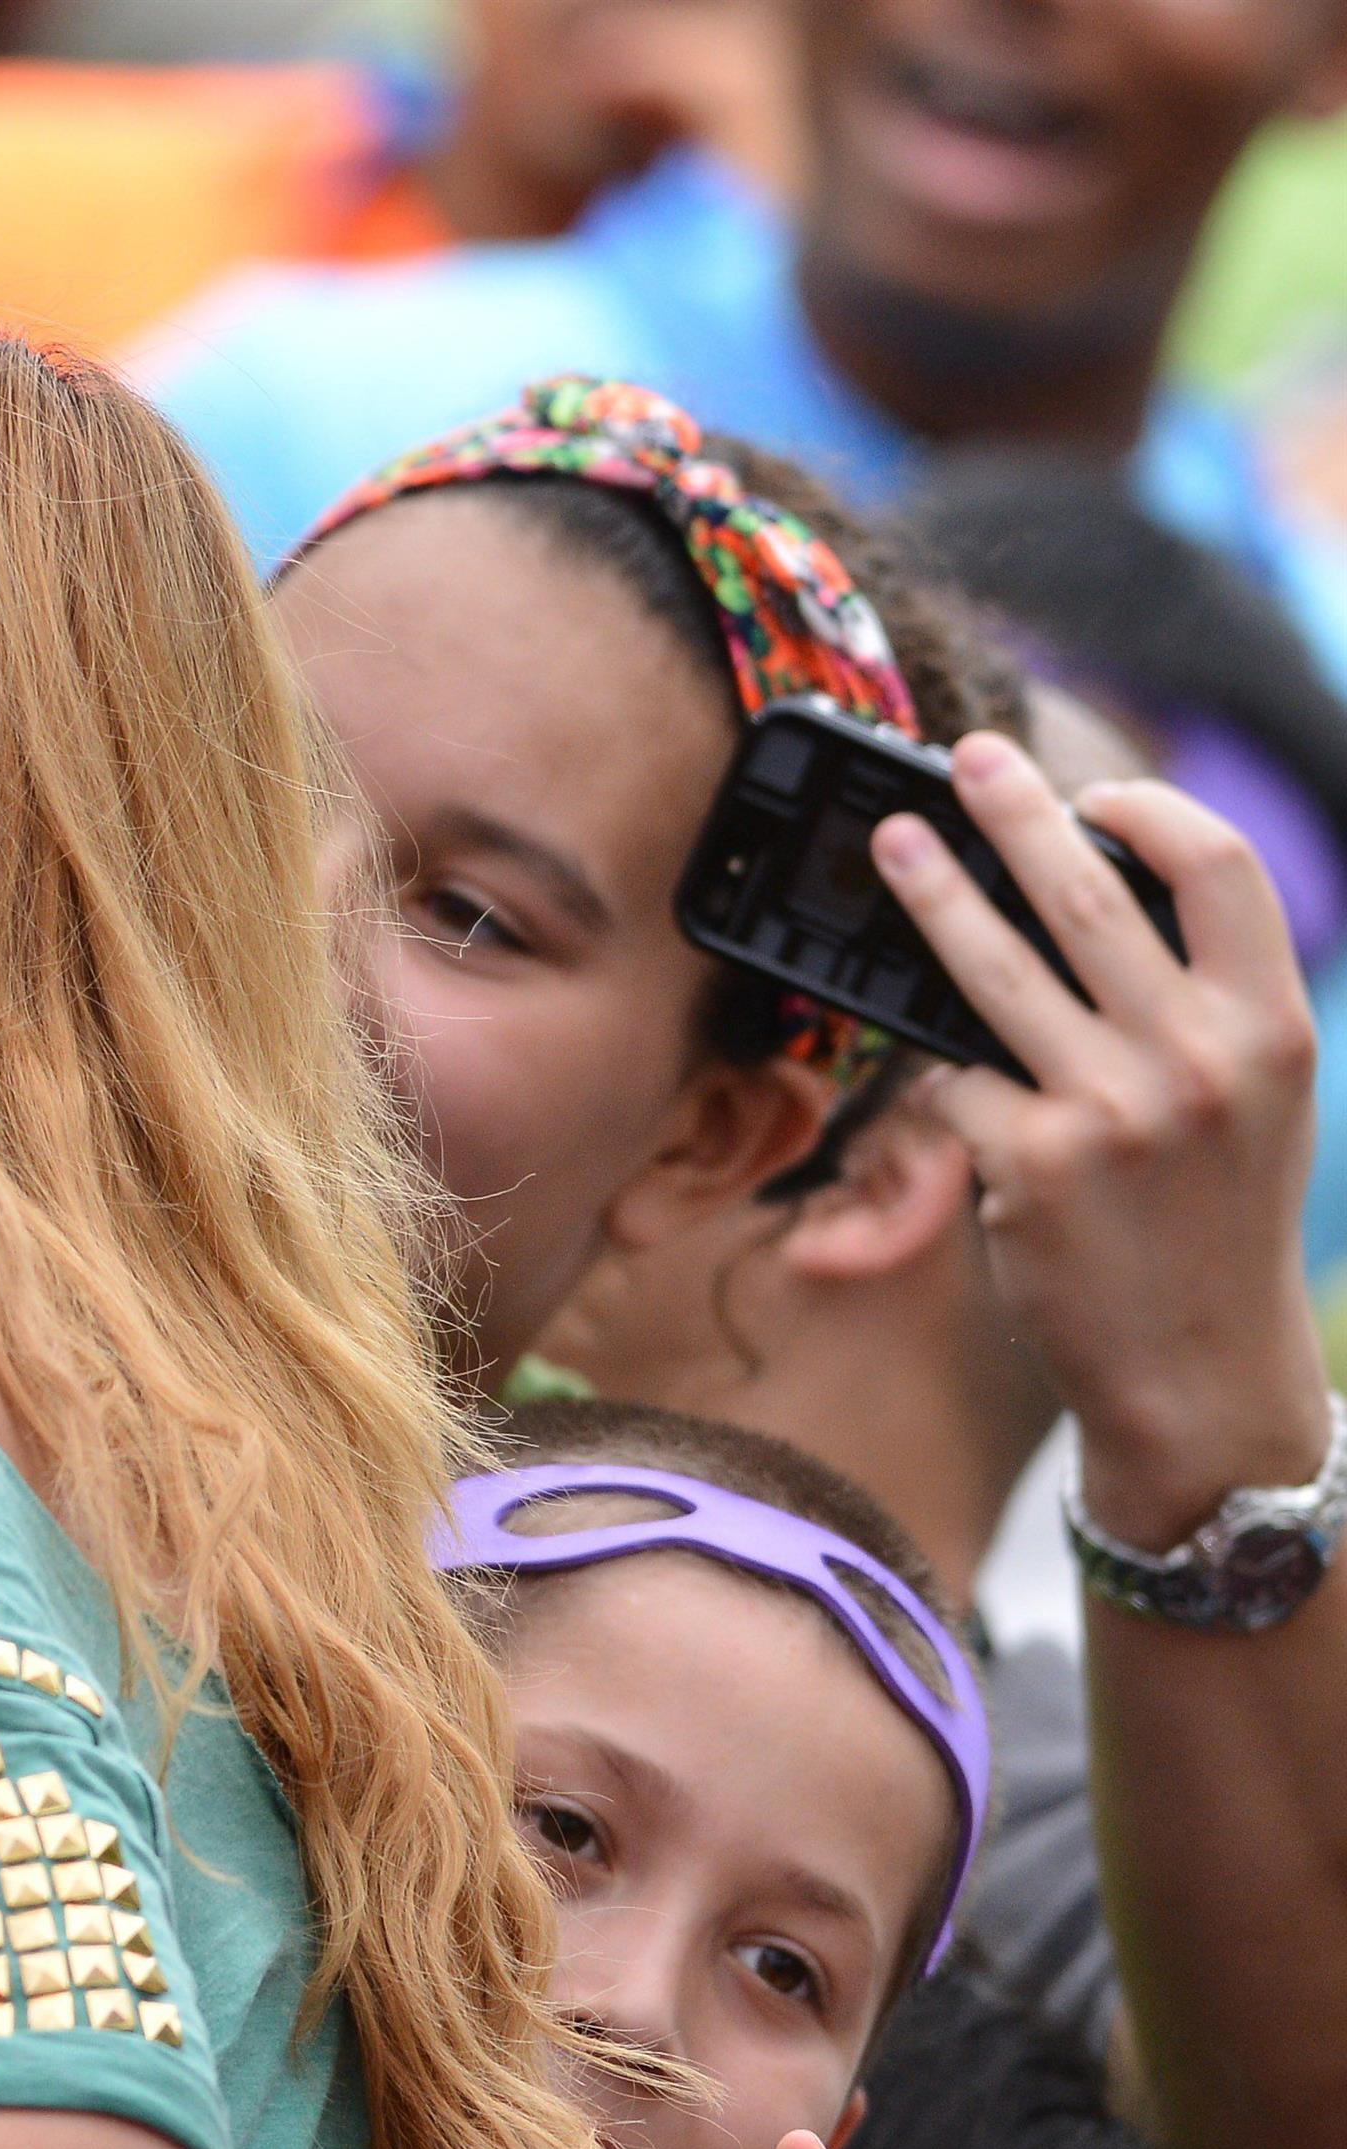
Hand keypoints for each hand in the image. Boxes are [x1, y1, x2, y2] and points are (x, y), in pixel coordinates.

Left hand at [881, 732, 1330, 1549]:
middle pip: (1088, 896)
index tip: (1091, 794)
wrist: (1198, 1372)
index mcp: (1271, 1026)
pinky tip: (918, 1055)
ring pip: (994, 973)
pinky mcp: (1029, 1166)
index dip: (1147, 813)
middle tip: (968, 759)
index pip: (1219, 869)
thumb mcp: (1255, 1101)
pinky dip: (936, 1071)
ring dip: (933, 898)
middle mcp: (1200, 1057)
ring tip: (894, 847)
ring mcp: (1111, 1110)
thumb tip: (1102, 897)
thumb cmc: (1212, 1224)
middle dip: (1016, 815)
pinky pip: (955, 1082)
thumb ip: (1203, 1004)